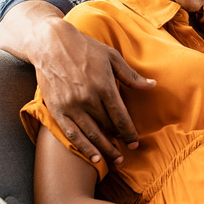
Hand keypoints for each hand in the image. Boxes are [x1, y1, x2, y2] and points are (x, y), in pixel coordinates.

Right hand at [31, 16, 154, 162]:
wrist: (51, 43)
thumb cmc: (85, 48)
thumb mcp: (112, 57)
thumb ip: (131, 76)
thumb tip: (152, 86)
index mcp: (104, 86)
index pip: (121, 116)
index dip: (129, 132)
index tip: (135, 142)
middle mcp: (88, 99)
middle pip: (107, 127)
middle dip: (119, 141)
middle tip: (127, 152)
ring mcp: (71, 105)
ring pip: (91, 134)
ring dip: (104, 149)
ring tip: (114, 159)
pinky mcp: (56, 109)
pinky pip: (71, 133)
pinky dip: (83, 147)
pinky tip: (93, 156)